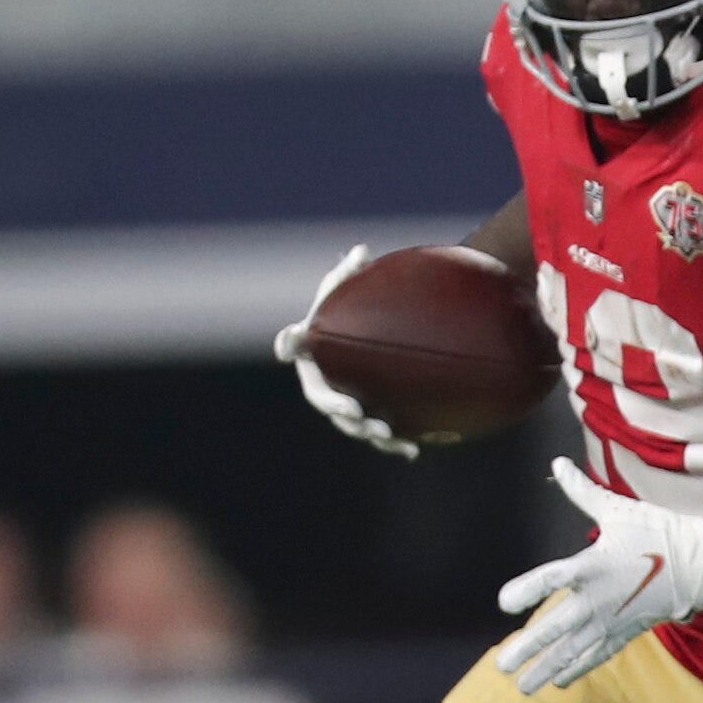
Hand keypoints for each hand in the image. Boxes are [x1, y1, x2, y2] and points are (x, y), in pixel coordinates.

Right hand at [273, 244, 416, 460]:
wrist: (366, 340)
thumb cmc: (352, 311)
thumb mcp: (350, 289)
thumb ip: (351, 274)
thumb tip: (361, 250)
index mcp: (312, 348)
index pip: (296, 344)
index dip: (291, 344)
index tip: (290, 346)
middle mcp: (322, 380)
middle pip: (323, 397)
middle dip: (337, 406)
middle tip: (355, 411)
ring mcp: (344, 403)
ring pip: (350, 424)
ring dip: (366, 431)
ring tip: (387, 433)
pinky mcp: (369, 417)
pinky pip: (380, 435)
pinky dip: (395, 445)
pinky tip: (412, 452)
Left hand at [494, 459, 702, 691]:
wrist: (701, 563)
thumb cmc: (658, 531)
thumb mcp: (618, 509)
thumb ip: (582, 491)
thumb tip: (558, 463)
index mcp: (592, 564)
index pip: (551, 579)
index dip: (526, 591)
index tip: (505, 604)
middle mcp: (599, 598)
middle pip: (556, 628)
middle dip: (528, 650)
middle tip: (502, 667)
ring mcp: (613, 619)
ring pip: (574, 650)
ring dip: (547, 669)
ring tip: (523, 687)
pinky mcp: (627, 630)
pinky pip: (598, 655)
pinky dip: (578, 669)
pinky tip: (558, 682)